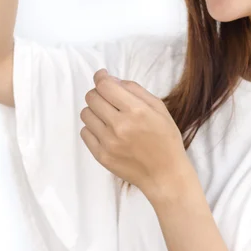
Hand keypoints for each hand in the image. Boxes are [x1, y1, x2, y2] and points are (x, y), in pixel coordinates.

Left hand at [80, 69, 190, 200]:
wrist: (165, 175)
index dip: (100, 77)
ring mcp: (108, 142)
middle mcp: (119, 125)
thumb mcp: (159, 107)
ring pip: (85, 114)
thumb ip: (135, 89)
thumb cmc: (165, 139)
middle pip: (92, 97)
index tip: (102, 76)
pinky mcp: (101, 156)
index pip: (105, 86)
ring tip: (107, 115)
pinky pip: (85, 133)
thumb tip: (112, 79)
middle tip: (108, 97)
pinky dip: (93, 128)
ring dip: (94, 110)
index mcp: (136, 110)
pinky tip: (106, 130)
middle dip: (98, 92)